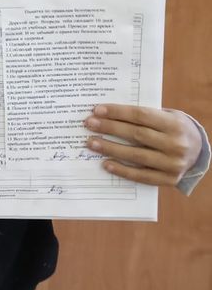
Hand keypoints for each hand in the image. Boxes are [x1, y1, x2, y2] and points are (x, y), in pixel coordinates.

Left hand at [84, 104, 201, 186]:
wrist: (200, 152)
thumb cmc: (174, 129)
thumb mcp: (167, 116)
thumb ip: (144, 115)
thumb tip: (107, 113)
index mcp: (174, 124)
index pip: (141, 115)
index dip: (117, 112)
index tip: (97, 110)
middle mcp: (176, 144)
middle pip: (136, 134)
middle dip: (109, 128)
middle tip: (89, 124)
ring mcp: (173, 164)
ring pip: (136, 155)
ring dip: (110, 148)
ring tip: (92, 142)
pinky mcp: (169, 179)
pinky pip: (142, 176)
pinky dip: (122, 170)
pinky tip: (106, 163)